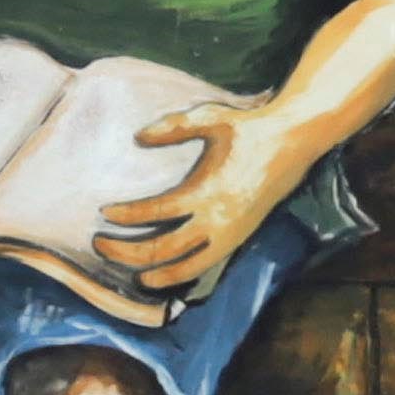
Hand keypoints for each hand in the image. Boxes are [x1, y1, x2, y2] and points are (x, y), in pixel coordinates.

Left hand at [95, 97, 297, 303]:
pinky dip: (184, 274)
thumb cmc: (248, 128)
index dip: (127, 216)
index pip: (157, 213)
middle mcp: (217, 220)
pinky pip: (207, 266)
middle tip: (101, 245)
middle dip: (129, 251)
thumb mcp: (211, 118)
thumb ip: (174, 126)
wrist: (292, 142)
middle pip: (164, 249)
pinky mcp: (238, 239)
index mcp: (207, 192)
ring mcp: (230, 234)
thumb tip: (139, 137)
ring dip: (158, 275)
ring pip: (188, 268)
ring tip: (135, 276)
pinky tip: (167, 274)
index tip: (104, 213)